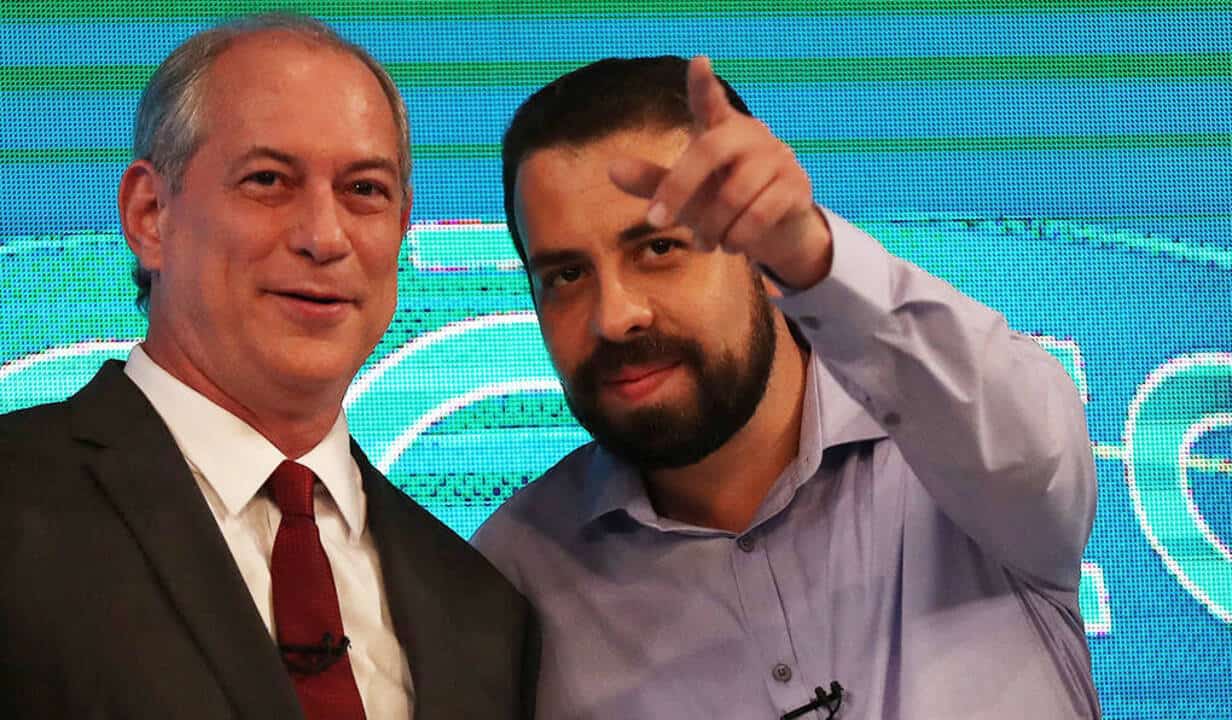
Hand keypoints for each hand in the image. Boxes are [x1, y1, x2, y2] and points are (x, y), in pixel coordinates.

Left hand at [608, 56, 832, 288]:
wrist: (777, 225)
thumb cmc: (722, 199)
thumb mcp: (686, 192)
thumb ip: (653, 181)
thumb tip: (611, 169)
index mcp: (720, 128)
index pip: (709, 101)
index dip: (703, 83)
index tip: (699, 61)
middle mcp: (750, 135)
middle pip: (708, 152)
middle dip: (676, 190)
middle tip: (655, 222)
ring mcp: (777, 158)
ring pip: (733, 196)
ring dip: (711, 228)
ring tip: (703, 244)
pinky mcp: (796, 186)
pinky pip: (760, 216)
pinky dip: (738, 238)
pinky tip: (731, 245)